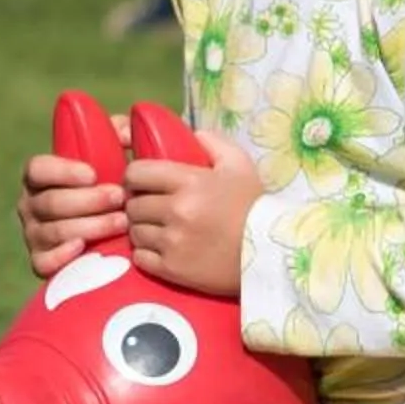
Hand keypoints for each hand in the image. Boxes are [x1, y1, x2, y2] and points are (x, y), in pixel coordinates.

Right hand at [15, 113, 131, 278]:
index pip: (37, 169)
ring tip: (121, 222)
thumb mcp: (118, 156)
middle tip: (119, 197)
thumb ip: (122, 134)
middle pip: (50, 203)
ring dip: (89, 226)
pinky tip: (84, 247)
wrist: (117, 231)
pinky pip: (43, 262)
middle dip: (88, 201)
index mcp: (40, 177)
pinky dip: (62, 255)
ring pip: (53, 231)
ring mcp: (34, 235)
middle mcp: (31, 205)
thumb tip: (122, 133)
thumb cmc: (113, 185)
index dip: (62, 171)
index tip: (93, 174)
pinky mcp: (41, 262)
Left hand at [124, 130, 262, 296]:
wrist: (270, 253)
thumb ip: (214, 143)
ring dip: (141, 229)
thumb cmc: (254, 206)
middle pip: (133, 205)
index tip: (141, 183)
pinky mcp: (173, 269)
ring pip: (135, 232)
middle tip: (149, 208)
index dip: (134, 177)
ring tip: (155, 229)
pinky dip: (145, 253)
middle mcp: (176, 210)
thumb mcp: (240, 165)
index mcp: (189, 181)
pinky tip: (158, 249)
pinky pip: (141, 258)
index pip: (137, 173)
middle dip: (138, 204)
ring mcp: (173, 242)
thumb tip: (192, 134)